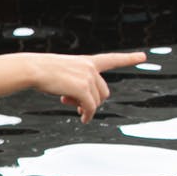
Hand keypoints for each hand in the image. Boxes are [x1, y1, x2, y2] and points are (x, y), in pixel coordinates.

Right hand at [30, 52, 145, 122]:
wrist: (33, 69)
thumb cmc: (42, 71)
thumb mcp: (63, 73)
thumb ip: (77, 85)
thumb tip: (83, 105)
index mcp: (86, 61)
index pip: (111, 59)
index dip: (128, 58)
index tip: (143, 56)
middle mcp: (90, 68)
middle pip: (103, 91)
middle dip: (93, 101)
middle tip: (77, 107)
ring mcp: (88, 78)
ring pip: (97, 100)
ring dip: (87, 108)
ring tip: (72, 107)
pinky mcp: (83, 89)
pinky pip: (90, 107)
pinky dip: (88, 115)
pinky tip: (83, 119)